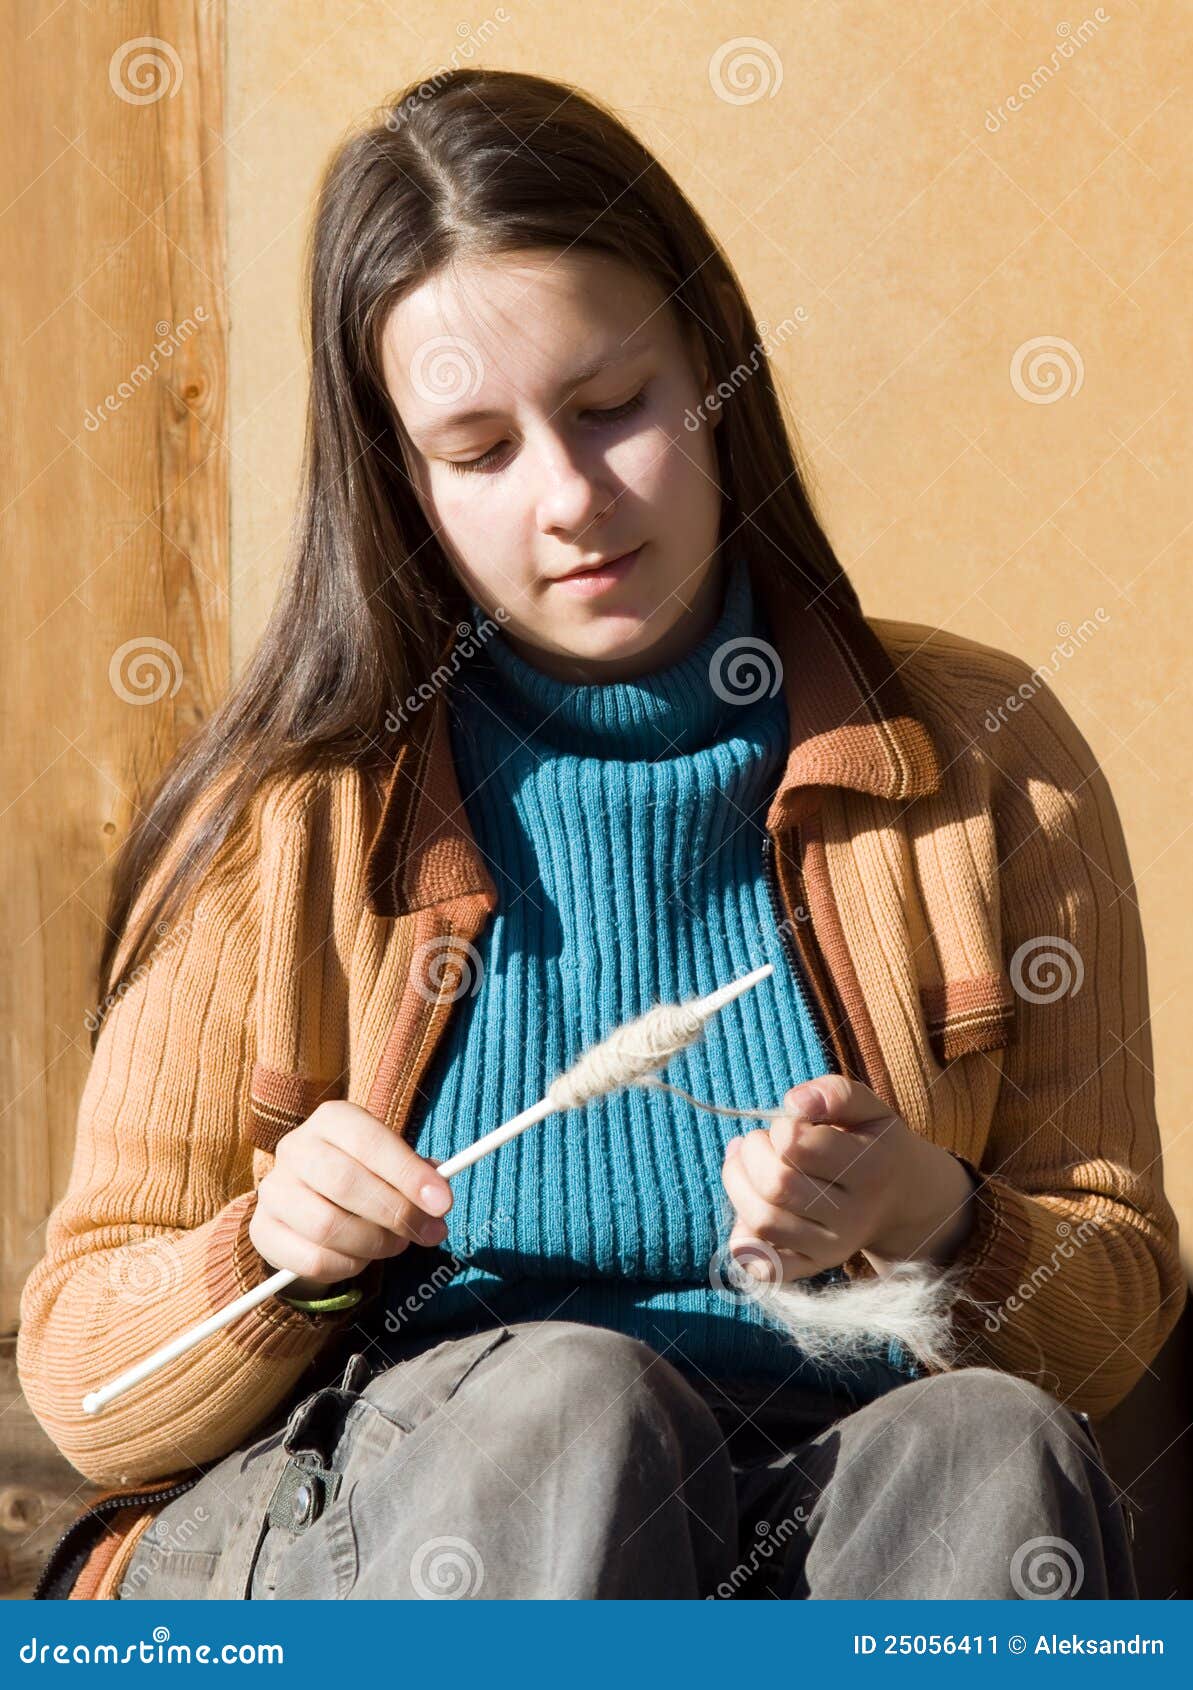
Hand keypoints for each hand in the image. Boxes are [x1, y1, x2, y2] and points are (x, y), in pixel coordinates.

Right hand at [248, 1100, 453, 1289]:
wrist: (309, 1209)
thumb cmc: (364, 1179)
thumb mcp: (391, 1166)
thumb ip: (418, 1176)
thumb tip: (439, 1197)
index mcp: (332, 1119)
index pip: (369, 1140)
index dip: (408, 1172)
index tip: (443, 1202)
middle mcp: (295, 1147)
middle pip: (344, 1181)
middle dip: (396, 1212)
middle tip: (428, 1233)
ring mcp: (273, 1189)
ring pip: (327, 1225)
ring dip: (374, 1243)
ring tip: (395, 1245)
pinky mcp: (262, 1231)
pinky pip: (312, 1258)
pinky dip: (347, 1266)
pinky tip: (360, 1259)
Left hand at [719, 1074, 976, 1282]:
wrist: (902, 1199)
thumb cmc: (872, 1143)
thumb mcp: (868, 1108)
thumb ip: (834, 1093)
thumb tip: (794, 1103)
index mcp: (870, 1169)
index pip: (797, 1145)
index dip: (779, 1127)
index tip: (787, 1125)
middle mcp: (853, 1216)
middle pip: (776, 1185)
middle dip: (752, 1153)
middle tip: (758, 1141)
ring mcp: (832, 1249)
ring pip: (762, 1222)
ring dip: (737, 1185)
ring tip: (745, 1165)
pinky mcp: (812, 1267)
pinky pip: (763, 1265)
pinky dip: (743, 1239)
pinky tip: (749, 1209)